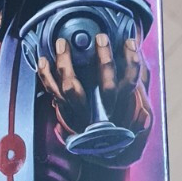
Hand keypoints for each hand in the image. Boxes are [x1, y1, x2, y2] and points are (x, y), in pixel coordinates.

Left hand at [37, 34, 151, 135]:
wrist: (96, 142)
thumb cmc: (115, 114)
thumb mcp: (133, 99)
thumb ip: (139, 77)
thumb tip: (136, 50)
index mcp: (120, 105)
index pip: (131, 83)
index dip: (132, 61)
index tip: (129, 42)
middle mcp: (102, 110)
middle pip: (107, 87)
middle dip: (105, 61)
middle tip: (102, 38)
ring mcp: (81, 111)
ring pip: (72, 89)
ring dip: (66, 64)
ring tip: (62, 44)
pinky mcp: (64, 109)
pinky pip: (53, 92)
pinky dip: (45, 75)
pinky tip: (42, 60)